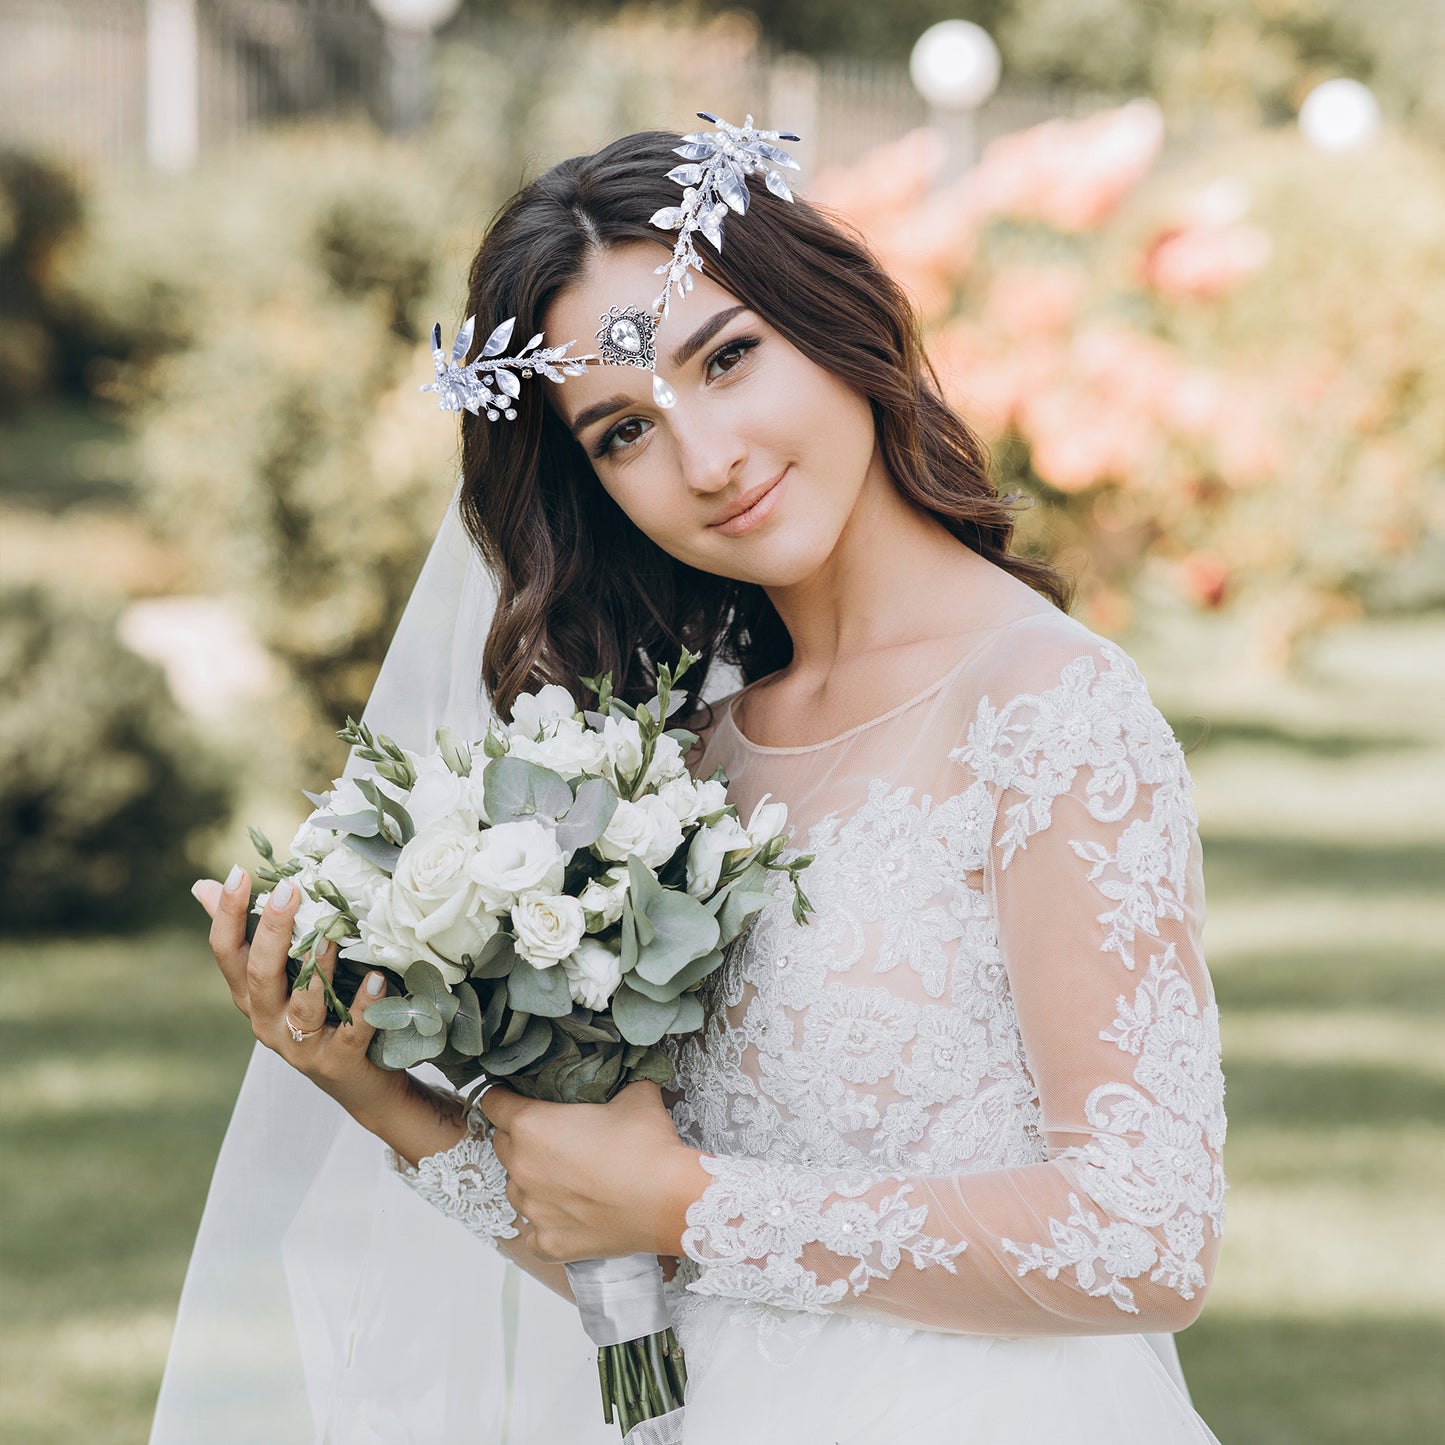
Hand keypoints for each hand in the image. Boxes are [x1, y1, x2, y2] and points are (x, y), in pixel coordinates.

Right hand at [191, 865, 406, 1129]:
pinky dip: (363, 1006)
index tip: (239, 873)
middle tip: (289, 890)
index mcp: (251, 996)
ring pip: (302, 1005)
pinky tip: (376, 980)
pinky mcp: (337, 1062)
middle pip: (259, 974)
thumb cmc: (320, 1018)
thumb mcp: (282, 978)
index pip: (227, 952)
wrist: (359, 1082)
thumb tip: (204, 887)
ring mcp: (300, 1046)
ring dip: (315, 969)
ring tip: (330, 935)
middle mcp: (267, 1021)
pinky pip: (350, 1032)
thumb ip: (251, 934)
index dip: (229, 914)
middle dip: (273, 931)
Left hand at [478, 1081, 710, 1264]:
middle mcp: (521, 1167)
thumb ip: (616, 1078)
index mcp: (531, 1125)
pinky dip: (545, 1222)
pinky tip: (569, 1214)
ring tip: (565, 1176)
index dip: (505, 1097)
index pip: (493, 1103)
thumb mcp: (634, 1095)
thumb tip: (621, 1069)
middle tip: (552, 1136)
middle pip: (501, 1144)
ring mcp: (532, 1209)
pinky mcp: (547, 1242)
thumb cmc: (647, 1146)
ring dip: (530, 1179)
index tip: (516, 1097)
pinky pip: (532, 1231)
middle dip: (519, 1138)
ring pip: (514, 1187)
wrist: (669, 1201)